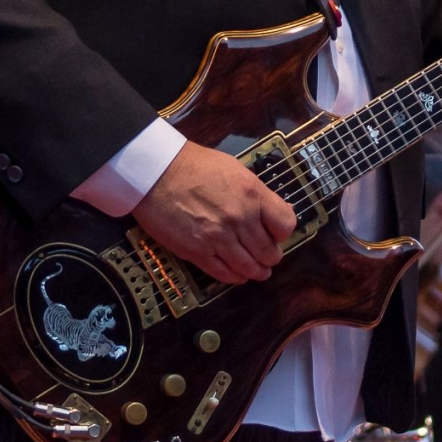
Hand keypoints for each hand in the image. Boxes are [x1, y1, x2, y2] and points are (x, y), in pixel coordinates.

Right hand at [131, 144, 296, 284]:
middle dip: (270, 257)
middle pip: (269, 251)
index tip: (276, 234)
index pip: (285, 224)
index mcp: (252, 194)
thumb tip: (269, 210)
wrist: (155, 172)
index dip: (282, 233)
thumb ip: (254, 192)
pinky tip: (237, 275)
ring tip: (257, 272)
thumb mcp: (233, 169)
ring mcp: (219, 237)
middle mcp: (240, 218)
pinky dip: (234, 277)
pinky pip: (224, 273)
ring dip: (256, 272)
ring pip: (249, 267)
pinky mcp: (198, 251)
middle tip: (268, 257)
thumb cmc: (192, 165)